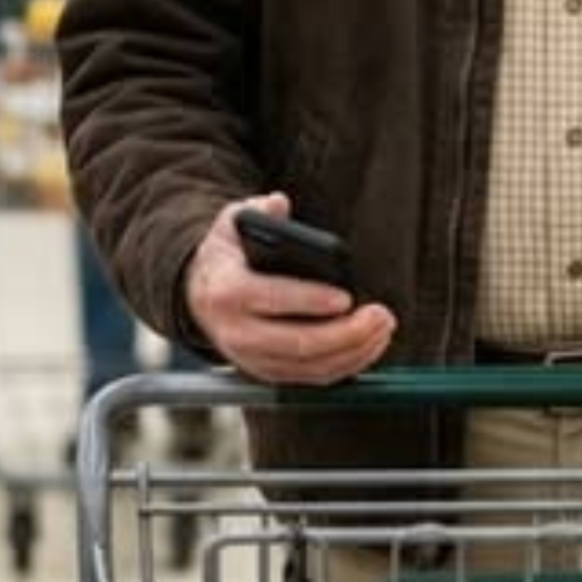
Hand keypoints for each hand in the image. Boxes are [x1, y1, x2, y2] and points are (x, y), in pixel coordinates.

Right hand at [184, 195, 395, 385]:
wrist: (198, 294)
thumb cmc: (228, 257)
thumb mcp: (231, 225)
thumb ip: (256, 211)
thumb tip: (279, 204)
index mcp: (228, 290)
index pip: (272, 298)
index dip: (311, 300)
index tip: (346, 297)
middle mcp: (236, 332)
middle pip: (298, 343)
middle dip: (346, 333)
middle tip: (380, 316)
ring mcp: (251, 358)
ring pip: (310, 367)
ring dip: (354, 351)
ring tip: (383, 329)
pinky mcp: (267, 373)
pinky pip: (312, 378)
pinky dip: (346, 365)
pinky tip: (369, 346)